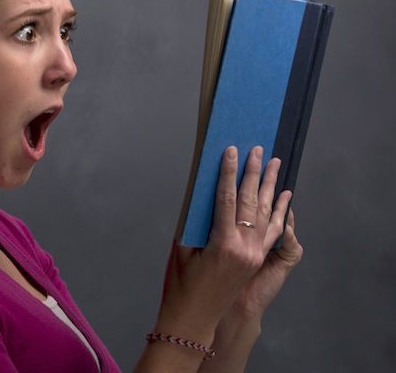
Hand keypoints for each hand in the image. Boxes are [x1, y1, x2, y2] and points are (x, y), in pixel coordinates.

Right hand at [153, 146, 291, 343]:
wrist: (196, 316)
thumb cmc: (181, 284)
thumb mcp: (182, 248)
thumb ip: (194, 221)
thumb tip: (203, 193)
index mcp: (223, 243)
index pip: (227, 198)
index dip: (229, 172)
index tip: (231, 150)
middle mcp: (244, 247)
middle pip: (250, 201)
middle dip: (253, 173)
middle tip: (258, 150)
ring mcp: (255, 254)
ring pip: (265, 213)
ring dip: (270, 186)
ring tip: (274, 164)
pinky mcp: (258, 259)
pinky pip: (272, 229)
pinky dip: (279, 210)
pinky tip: (284, 196)